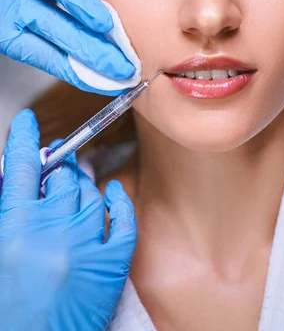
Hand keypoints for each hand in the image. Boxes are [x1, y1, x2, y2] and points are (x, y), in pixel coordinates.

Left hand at [0, 0, 134, 95]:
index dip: (83, 70)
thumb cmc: (21, 7)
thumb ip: (62, 54)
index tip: (115, 78)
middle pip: (50, 24)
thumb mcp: (31, 37)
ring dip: (78, 1)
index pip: (49, 55)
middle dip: (90, 47)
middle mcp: (9, 1)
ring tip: (104, 21)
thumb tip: (108, 77)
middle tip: (120, 60)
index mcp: (6, 32)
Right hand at [0, 109, 136, 330]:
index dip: (24, 140)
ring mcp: (85, 246)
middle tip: (58, 158)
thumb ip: (9, 211)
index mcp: (14, 227)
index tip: (28, 123)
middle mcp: (51, 231)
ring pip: (91, 195)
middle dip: (59, 166)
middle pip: (62, 179)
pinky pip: (123, 221)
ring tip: (74, 184)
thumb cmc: (7, 308)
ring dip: (82, 186)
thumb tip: (20, 177)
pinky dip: (120, 202)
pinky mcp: (111, 266)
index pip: (20, 168)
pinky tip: (114, 192)